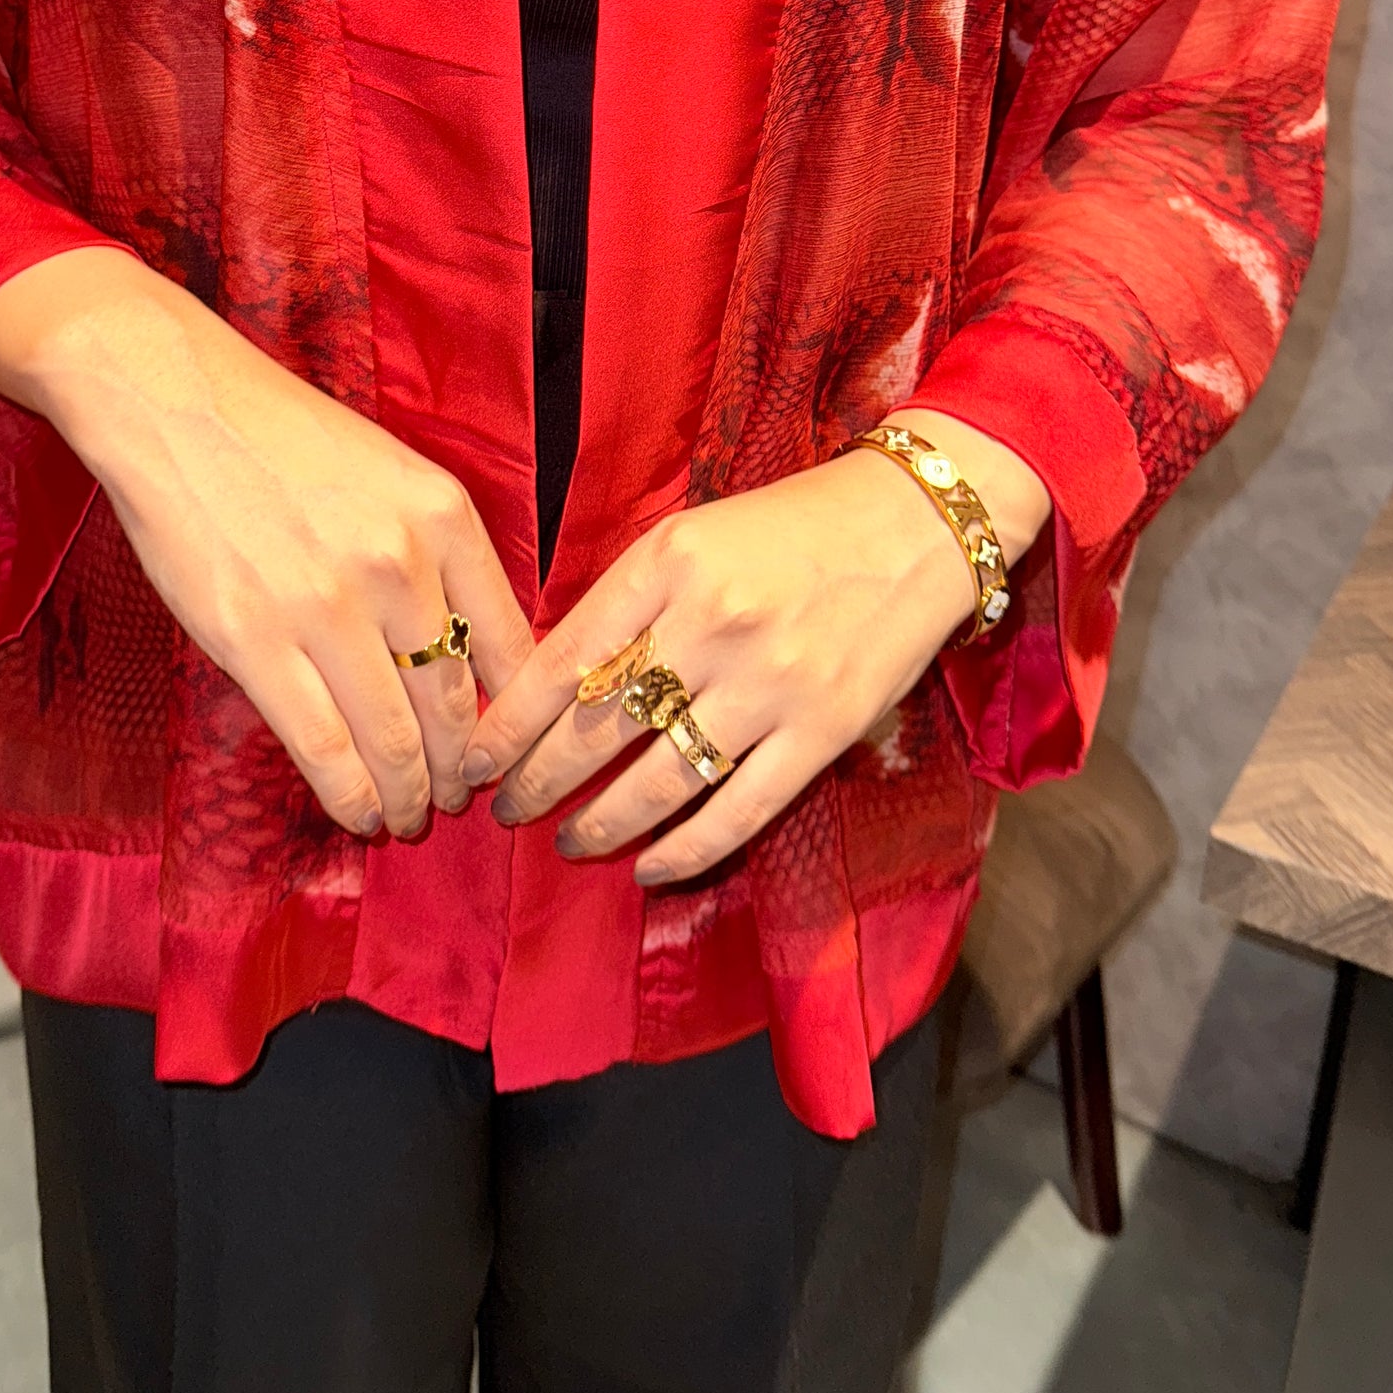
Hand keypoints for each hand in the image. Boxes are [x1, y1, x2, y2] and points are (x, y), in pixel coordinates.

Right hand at [0, 249, 533, 840]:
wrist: (178, 404)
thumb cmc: (288, 441)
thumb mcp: (396, 477)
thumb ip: (440, 558)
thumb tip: (476, 657)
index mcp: (445, 519)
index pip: (512, 649)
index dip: (515, 724)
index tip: (507, 755)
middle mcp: (399, 566)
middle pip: (456, 708)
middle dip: (462, 773)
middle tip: (456, 800)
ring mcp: (327, 608)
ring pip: (395, 740)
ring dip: (409, 797)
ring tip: (408, 818)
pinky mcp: (256, 642)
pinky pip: (323, 748)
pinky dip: (351, 797)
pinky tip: (359, 814)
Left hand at [458, 413, 1049, 887]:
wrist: (916, 525)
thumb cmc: (790, 529)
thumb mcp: (691, 537)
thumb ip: (627, 602)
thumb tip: (551, 682)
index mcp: (667, 563)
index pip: (565, 658)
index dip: (510, 721)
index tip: (475, 758)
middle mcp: (712, 623)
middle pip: (599, 726)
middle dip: (539, 779)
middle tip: (505, 810)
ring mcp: (770, 683)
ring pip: (660, 780)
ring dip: (602, 823)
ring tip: (568, 841)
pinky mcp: (823, 732)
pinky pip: (739, 811)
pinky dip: (686, 850)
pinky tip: (650, 866)